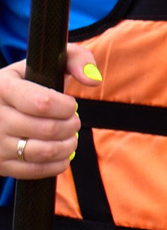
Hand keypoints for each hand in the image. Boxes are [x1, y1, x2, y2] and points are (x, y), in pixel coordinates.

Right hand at [0, 43, 97, 180]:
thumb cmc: (28, 84)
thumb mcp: (44, 63)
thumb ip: (76, 59)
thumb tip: (93, 79)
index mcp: (3, 88)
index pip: (43, 103)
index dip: (67, 107)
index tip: (69, 105)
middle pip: (49, 129)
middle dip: (72, 125)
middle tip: (72, 121)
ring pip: (45, 152)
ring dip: (69, 145)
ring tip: (69, 136)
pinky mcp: (0, 164)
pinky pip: (37, 170)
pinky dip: (59, 163)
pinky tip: (60, 152)